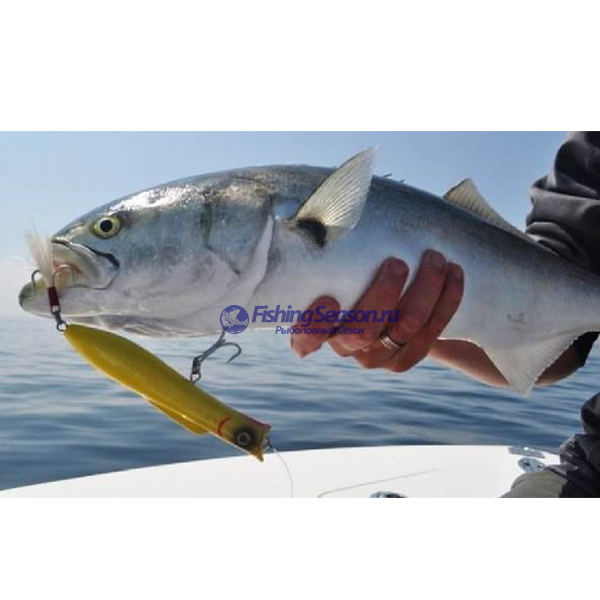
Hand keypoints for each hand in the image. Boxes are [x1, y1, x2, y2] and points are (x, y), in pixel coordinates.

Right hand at [291, 251, 463, 371]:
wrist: (390, 297)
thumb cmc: (354, 265)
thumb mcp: (337, 255)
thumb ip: (327, 240)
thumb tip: (322, 202)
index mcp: (314, 325)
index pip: (306, 338)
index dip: (316, 325)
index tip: (328, 299)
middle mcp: (342, 345)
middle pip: (362, 331)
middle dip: (383, 295)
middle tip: (397, 263)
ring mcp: (374, 356)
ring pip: (402, 329)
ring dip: (423, 291)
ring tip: (435, 258)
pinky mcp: (403, 360)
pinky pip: (429, 334)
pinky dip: (446, 302)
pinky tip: (454, 274)